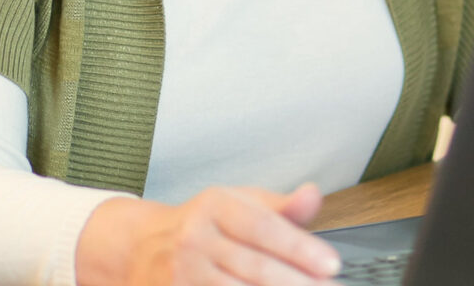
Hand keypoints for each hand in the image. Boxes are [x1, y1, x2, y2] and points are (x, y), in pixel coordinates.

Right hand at [76, 182, 341, 285]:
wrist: (142, 246)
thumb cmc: (204, 223)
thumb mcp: (239, 203)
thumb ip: (281, 207)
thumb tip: (313, 196)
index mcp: (216, 205)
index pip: (265, 228)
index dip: (300, 248)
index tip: (331, 265)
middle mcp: (196, 238)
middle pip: (255, 267)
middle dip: (296, 283)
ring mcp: (182, 273)